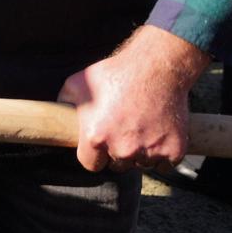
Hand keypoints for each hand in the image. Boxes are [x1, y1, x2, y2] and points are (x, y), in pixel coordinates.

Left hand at [58, 25, 208, 172]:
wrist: (156, 67)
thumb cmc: (115, 73)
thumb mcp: (77, 83)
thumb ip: (64, 103)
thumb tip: (56, 115)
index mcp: (95, 137)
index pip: (90, 164)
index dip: (94, 155)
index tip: (99, 147)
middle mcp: (122, 149)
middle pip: (117, 165)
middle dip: (118, 152)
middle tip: (123, 130)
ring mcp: (150, 152)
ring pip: (141, 164)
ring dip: (141, 153)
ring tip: (141, 127)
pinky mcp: (174, 151)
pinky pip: (165, 164)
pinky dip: (163, 154)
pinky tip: (158, 134)